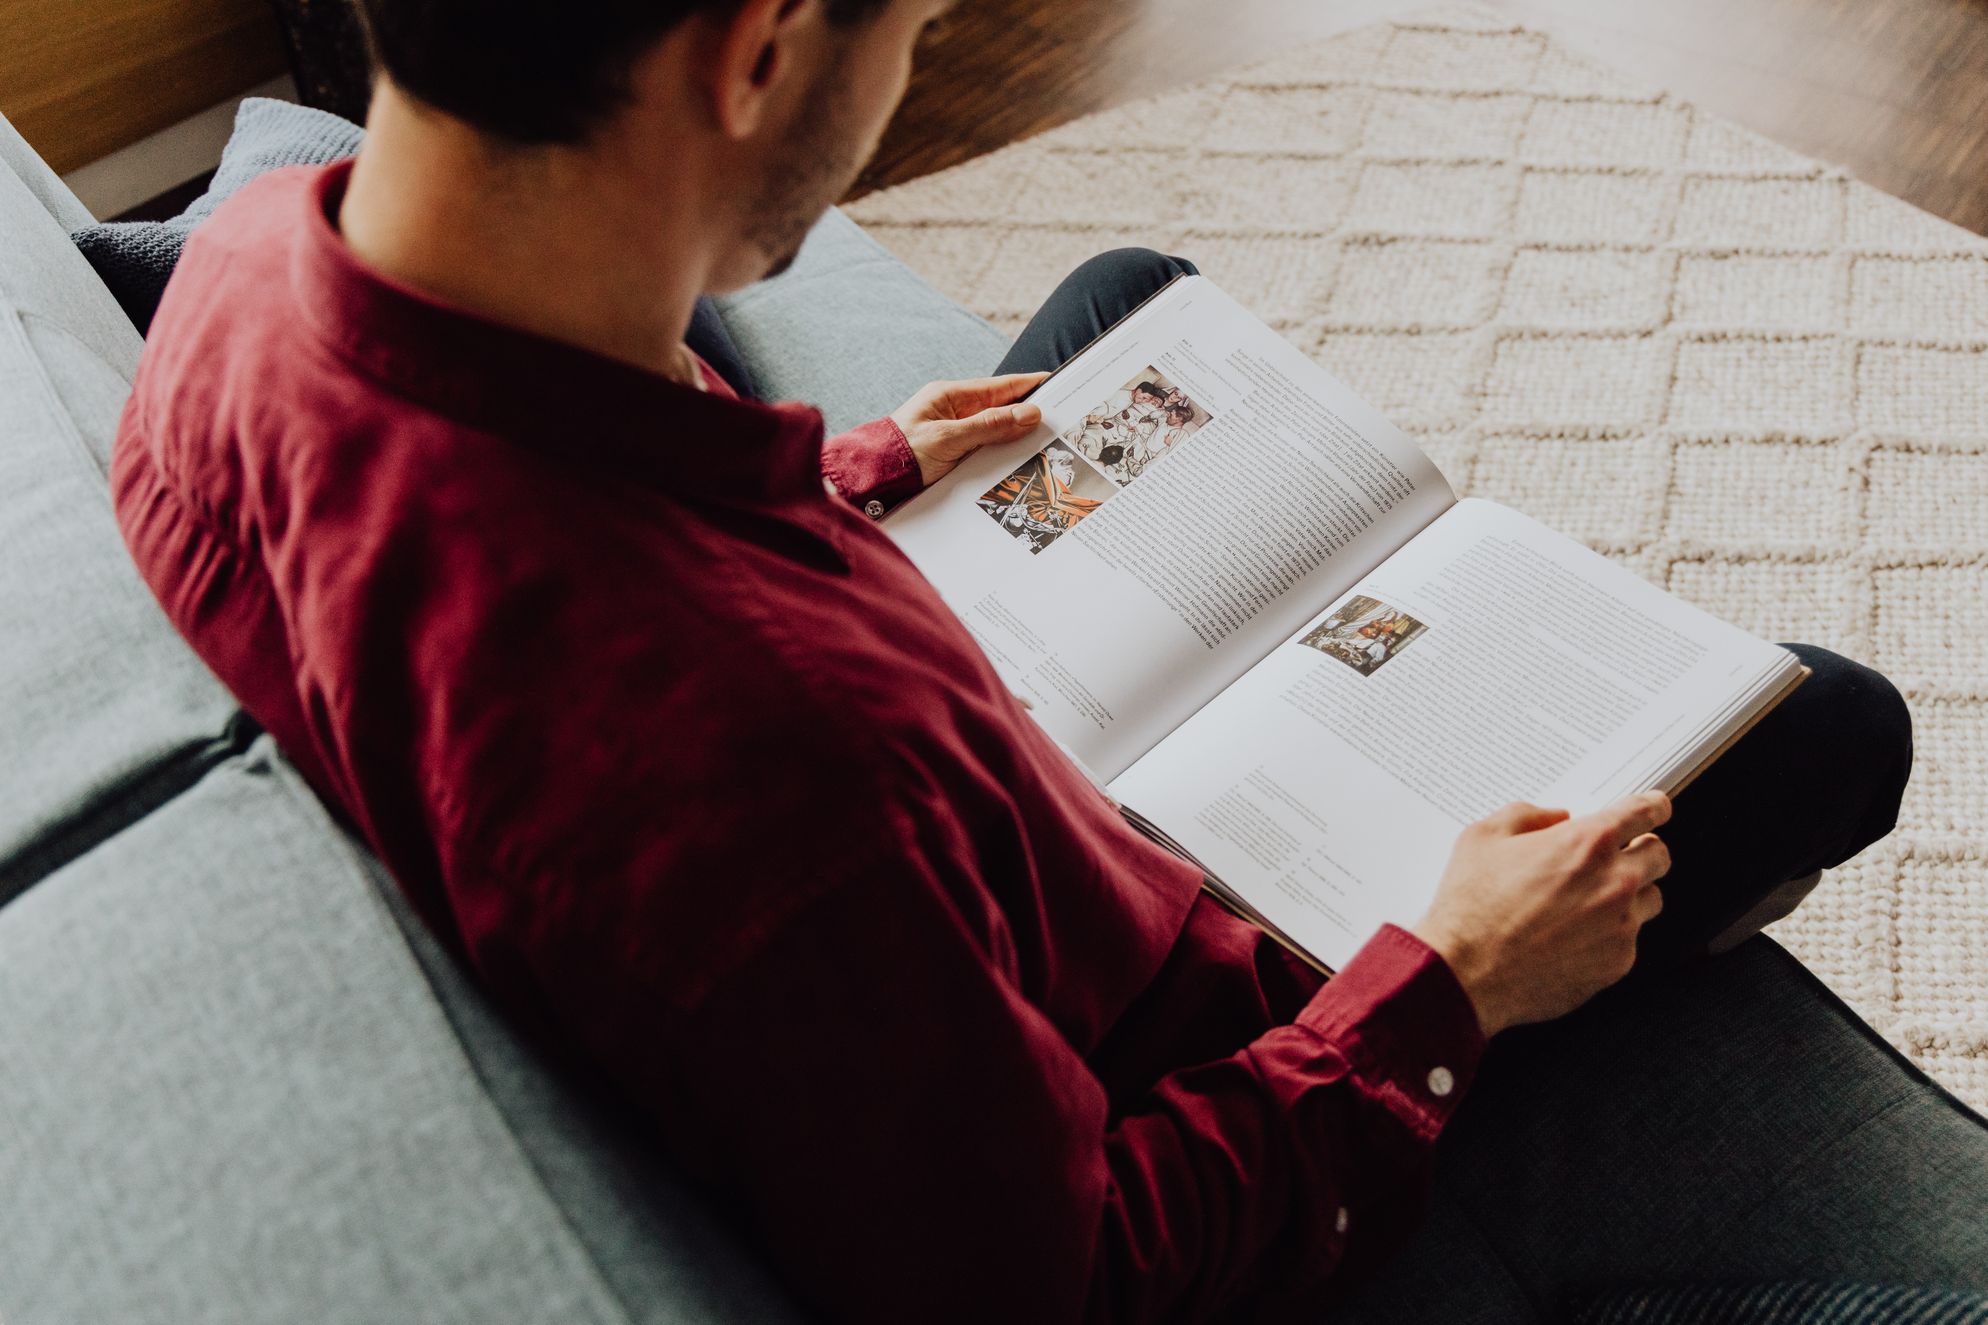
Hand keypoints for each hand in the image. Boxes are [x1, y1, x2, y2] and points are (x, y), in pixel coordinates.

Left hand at [890, 373, 1049, 486]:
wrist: (872, 480)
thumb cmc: (902, 454)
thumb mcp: (949, 439)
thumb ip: (990, 426)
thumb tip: (1030, 413)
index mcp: (951, 396)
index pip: (1001, 386)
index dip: (1031, 385)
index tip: (1058, 383)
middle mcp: (955, 410)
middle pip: (1002, 407)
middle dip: (1029, 412)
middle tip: (1062, 416)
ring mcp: (954, 431)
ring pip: (996, 429)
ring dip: (1017, 434)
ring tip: (1047, 438)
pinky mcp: (953, 452)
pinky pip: (985, 446)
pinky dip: (1002, 450)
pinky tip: (1018, 457)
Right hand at [1411, 792, 1672, 1036]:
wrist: (1465, 973)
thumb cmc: (1470, 907)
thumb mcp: (1483, 837)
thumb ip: (1526, 815)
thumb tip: (1554, 817)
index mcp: (1586, 843)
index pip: (1645, 812)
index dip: (1653, 806)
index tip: (1654, 808)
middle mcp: (1614, 882)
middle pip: (1659, 855)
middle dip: (1642, 850)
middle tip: (1616, 857)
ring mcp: (1621, 926)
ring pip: (1651, 899)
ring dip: (1630, 894)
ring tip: (1588, 902)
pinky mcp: (1617, 963)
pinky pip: (1629, 940)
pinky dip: (1610, 934)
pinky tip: (1573, 936)